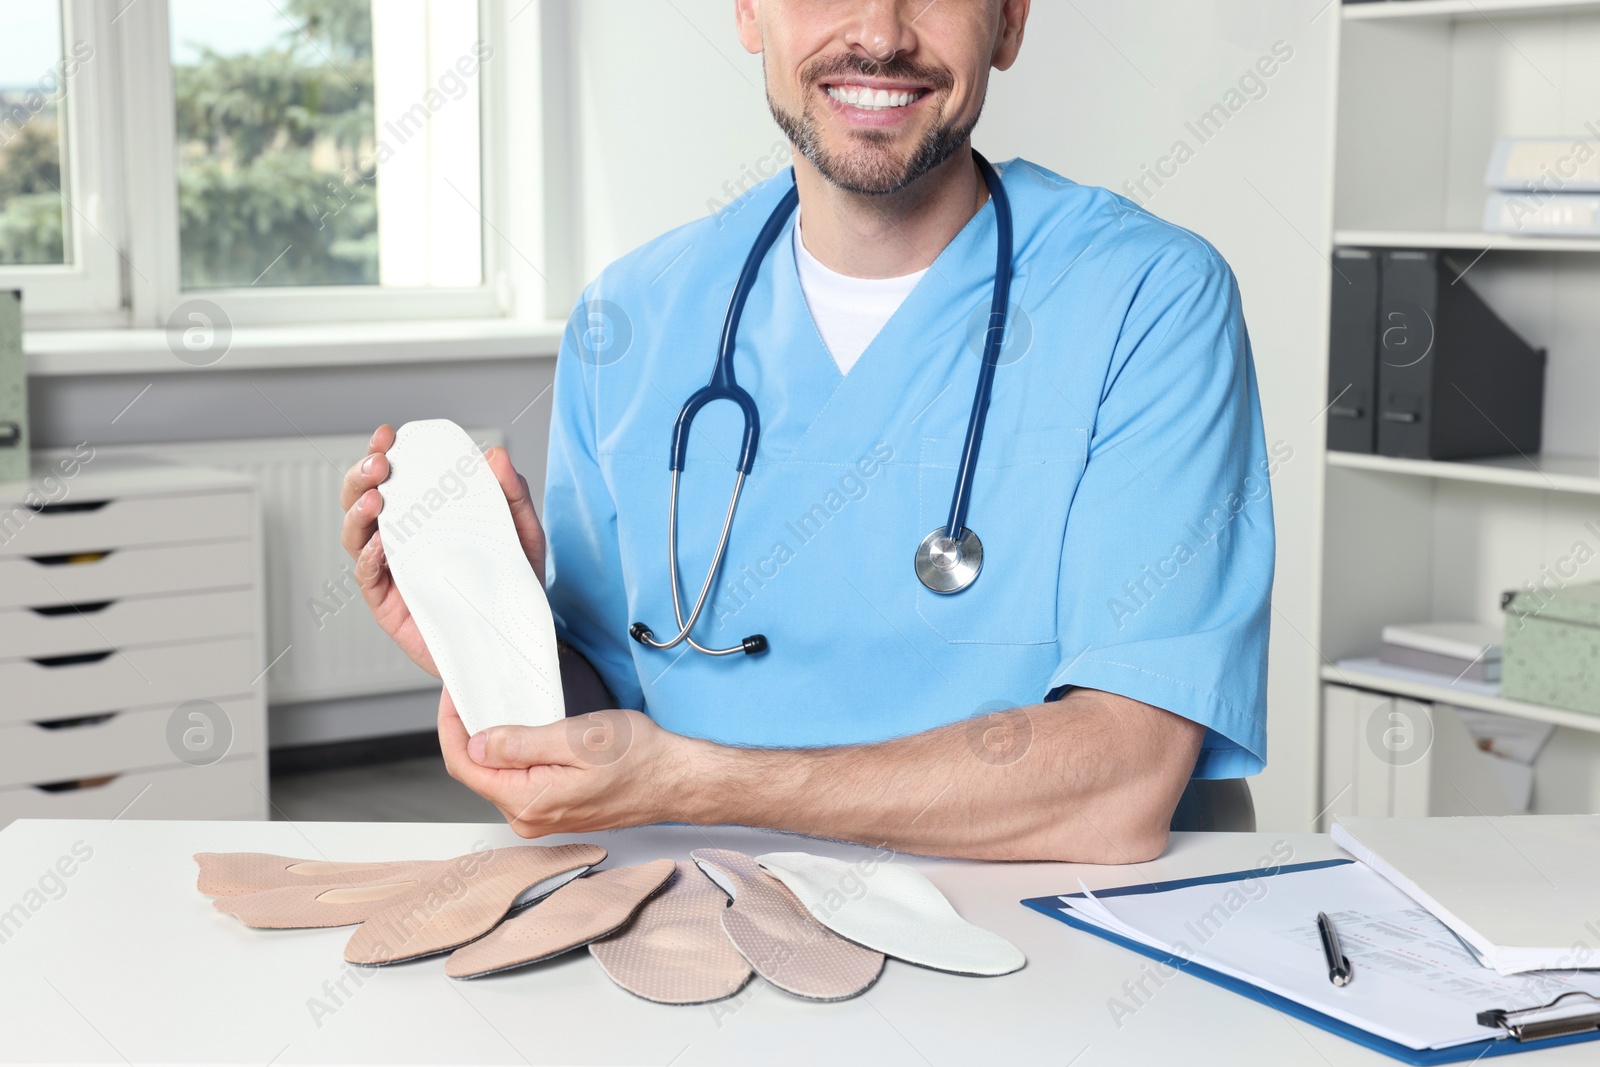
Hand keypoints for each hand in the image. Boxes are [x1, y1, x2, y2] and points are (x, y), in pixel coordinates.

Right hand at [339, 424, 548, 678]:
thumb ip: (511, 495)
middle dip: (361, 477)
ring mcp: (391, 572)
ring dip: (358, 512)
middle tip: (379, 464)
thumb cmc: (511, 585)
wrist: (513, 640)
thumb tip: (495, 456)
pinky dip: (369, 557)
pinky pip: (368, 577)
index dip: (381, 454)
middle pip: (361, 502)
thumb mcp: (520, 534)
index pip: (393, 480)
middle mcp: (401, 541)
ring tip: (376, 499)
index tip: (387, 435)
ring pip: (356, 536)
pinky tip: (380, 544)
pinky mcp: (388, 605)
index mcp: (425, 518)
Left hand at [437, 688, 692, 836]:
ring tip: (503, 710)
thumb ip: (521, 744)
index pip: (465, 766)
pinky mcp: (554, 810)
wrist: (675, 779)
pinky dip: (515, 755)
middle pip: (478, 772)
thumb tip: (477, 743)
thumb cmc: (639, 759)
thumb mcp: (578, 739)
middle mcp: (529, 818)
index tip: (454, 697)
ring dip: (495, 743)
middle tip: (476, 695)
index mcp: (528, 802)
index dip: (452, 728)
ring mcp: (541, 817)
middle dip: (471, 733)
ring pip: (499, 776)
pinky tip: (528, 733)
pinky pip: (520, 781)